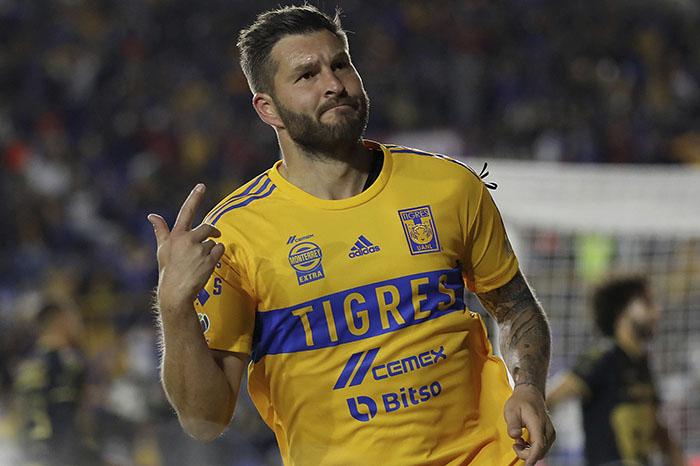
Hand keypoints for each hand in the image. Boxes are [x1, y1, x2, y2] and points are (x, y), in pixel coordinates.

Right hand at [148, 184, 224, 310]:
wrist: (175, 291)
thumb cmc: (168, 269)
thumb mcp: (162, 248)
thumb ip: (161, 230)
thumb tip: (152, 215)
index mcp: (176, 235)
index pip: (186, 212)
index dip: (194, 197)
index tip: (202, 185)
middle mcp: (187, 240)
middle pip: (208, 227)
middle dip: (212, 232)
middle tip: (213, 236)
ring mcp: (199, 251)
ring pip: (214, 241)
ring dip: (211, 249)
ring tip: (201, 260)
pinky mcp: (209, 261)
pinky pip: (220, 250)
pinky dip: (217, 255)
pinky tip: (208, 263)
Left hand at [504, 383, 555, 465]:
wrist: (530, 394)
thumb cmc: (520, 402)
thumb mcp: (511, 410)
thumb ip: (513, 424)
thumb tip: (515, 436)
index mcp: (537, 423)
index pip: (538, 445)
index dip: (532, 457)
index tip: (527, 465)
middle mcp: (547, 430)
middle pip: (540, 451)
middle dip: (526, 454)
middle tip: (515, 444)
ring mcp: (550, 432)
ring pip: (542, 451)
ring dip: (529, 451)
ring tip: (518, 440)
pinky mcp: (549, 434)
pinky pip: (542, 447)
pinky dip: (533, 448)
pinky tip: (524, 441)